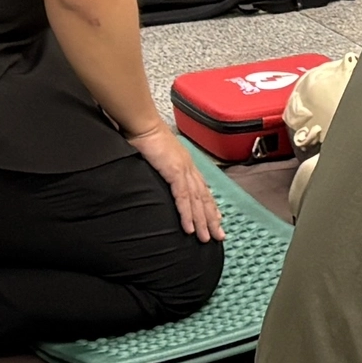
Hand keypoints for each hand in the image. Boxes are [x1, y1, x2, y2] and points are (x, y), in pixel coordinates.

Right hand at [135, 121, 225, 240]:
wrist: (141, 124)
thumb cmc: (144, 137)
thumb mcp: (157, 156)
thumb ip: (162, 168)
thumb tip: (160, 175)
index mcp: (186, 164)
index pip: (202, 188)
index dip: (210, 205)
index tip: (217, 219)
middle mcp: (189, 168)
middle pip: (204, 198)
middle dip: (212, 218)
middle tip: (219, 236)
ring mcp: (183, 170)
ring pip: (197, 201)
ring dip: (202, 222)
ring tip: (206, 238)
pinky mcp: (174, 172)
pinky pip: (183, 198)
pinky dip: (187, 214)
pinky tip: (189, 228)